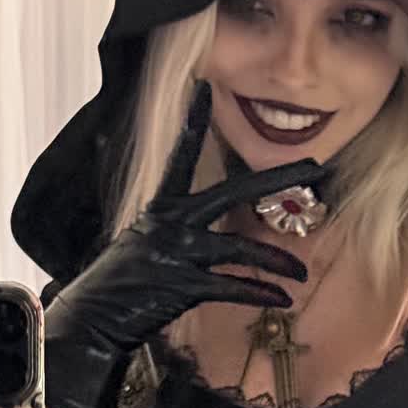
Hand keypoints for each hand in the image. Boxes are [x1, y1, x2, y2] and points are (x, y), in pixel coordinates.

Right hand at [41, 80, 325, 407]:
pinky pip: (234, 285)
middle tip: (314, 167)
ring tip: (300, 273)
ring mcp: (178, 252)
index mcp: (161, 206)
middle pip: (234, 191)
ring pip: (241, 248)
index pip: (180, 154)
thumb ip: (172, 227)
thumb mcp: (144, 242)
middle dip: (278, 178)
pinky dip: (261, 293)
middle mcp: (171, 221)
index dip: (191, 120)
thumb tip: (196, 221)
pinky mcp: (184, 285)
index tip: (204, 88)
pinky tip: (282, 300)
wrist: (93, 319)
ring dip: (277, 261)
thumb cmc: (122, 284)